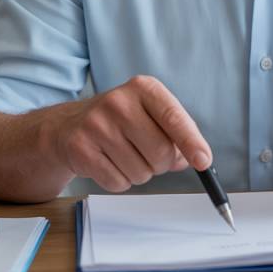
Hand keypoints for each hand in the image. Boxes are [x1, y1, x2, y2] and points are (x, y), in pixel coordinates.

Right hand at [49, 75, 210, 192]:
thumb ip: (176, 135)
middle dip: (162, 164)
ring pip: (141, 172)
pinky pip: (118, 183)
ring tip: (125, 156)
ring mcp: (97, 125)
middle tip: (150, 156)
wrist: (69, 126)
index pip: (173, 117)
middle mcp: (119, 102)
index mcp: (143, 88)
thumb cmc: (121, 122)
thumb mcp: (150, 114)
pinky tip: (109, 164)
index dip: (191, 142)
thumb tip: (196, 159)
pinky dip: (120, 181)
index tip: (203, 161)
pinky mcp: (81, 149)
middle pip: (161, 152)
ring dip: (140, 173)